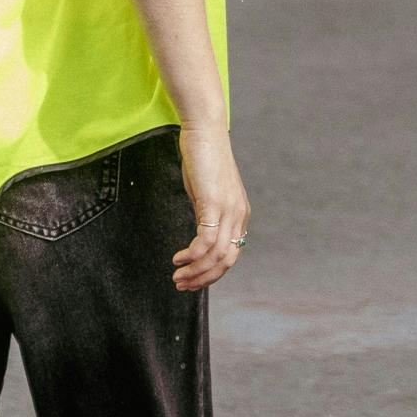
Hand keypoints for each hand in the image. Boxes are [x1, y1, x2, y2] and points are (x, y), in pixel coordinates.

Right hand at [171, 125, 249, 292]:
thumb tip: (198, 237)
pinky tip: (178, 257)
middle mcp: (238, 216)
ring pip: (216, 256)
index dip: (212, 274)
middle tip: (182, 284)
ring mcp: (228, 210)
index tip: (192, 280)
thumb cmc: (204, 160)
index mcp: (239, 216)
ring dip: (194, 271)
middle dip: (203, 279)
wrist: (205, 131)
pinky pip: (205, 241)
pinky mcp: (214, 203)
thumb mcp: (207, 194)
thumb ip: (207, 215)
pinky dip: (191, 255)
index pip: (231, 256)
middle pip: (226, 262)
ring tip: (177, 276)